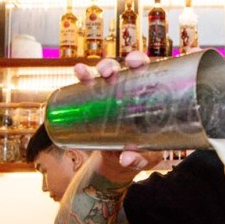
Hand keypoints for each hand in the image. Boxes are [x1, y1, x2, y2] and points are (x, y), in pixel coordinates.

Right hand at [71, 53, 162, 176]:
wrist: (120, 162)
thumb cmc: (141, 153)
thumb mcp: (145, 158)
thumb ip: (138, 158)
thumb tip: (125, 158)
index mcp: (146, 96)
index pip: (146, 73)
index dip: (140, 61)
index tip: (135, 62)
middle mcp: (127, 91)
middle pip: (120, 70)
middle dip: (111, 66)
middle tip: (107, 72)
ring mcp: (109, 97)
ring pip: (100, 77)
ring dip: (92, 71)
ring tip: (84, 72)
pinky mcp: (94, 105)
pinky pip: (87, 90)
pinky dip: (82, 79)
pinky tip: (78, 72)